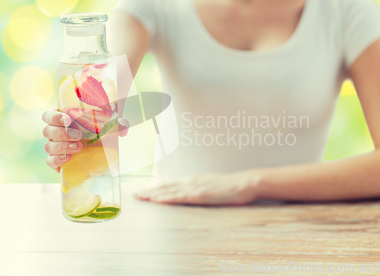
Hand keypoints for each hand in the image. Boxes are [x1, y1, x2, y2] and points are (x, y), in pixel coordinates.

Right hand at [42, 109, 128, 172]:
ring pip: (48, 146)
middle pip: (47, 131)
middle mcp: (54, 133)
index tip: (68, 119)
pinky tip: (68, 159)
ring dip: (62, 146)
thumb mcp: (107, 127)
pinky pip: (50, 161)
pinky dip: (57, 160)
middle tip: (78, 136)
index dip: (54, 116)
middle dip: (62, 133)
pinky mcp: (56, 162)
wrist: (96, 155)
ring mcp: (54, 148)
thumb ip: (116, 124)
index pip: (48, 115)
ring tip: (78, 148)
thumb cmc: (98, 134)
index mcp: (61, 120)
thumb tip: (124, 127)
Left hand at [134, 173, 256, 204]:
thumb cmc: (232, 186)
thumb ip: (203, 189)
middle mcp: (190, 181)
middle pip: (165, 186)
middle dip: (148, 191)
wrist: (245, 182)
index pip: (170, 184)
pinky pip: (179, 197)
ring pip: (168, 191)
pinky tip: (156, 200)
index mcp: (194, 180)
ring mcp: (194, 187)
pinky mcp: (199, 195)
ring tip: (139, 197)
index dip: (156, 188)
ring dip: (152, 194)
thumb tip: (196, 194)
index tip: (144, 190)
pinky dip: (165, 198)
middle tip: (134, 195)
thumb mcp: (214, 187)